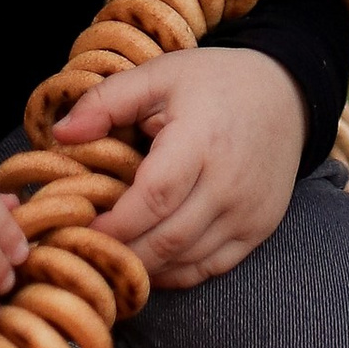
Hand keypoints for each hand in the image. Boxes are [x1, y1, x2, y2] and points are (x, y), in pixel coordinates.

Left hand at [68, 47, 306, 289]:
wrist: (287, 94)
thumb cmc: (215, 83)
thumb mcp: (160, 75)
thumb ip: (106, 101)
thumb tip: (60, 135)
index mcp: (201, 141)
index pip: (152, 199)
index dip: (112, 224)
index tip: (77, 228)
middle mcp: (229, 184)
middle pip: (165, 240)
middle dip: (119, 254)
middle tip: (84, 250)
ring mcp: (248, 212)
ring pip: (184, 261)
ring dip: (143, 266)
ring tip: (110, 256)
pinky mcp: (259, 229)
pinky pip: (209, 269)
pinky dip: (174, 272)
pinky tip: (149, 260)